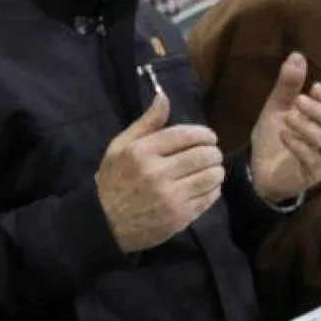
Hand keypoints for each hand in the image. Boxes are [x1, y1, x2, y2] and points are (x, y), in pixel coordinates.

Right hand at [95, 92, 225, 253]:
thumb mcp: (120, 148)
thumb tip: (164, 96)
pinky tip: (204, 187)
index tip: (208, 137)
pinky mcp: (180, 216)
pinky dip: (213, 189)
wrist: (105, 224)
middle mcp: (157, 173)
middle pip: (204, 154)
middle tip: (211, 154)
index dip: (204, 134)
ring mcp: (170, 197)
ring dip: (216, 170)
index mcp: (141, 152)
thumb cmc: (113, 182)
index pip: (186, 135)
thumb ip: (146, 123)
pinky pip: (210, 197)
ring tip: (210, 170)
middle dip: (213, 152)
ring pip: (212, 175)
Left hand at [249, 52, 320, 202]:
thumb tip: (297, 55)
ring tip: (289, 118)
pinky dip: (299, 145)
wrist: (258, 170)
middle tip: (298, 100)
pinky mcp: (313, 174)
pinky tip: (285, 136)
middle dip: (317, 110)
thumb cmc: (273, 138)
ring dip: (307, 127)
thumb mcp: (276, 109)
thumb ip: (287, 86)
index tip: (315, 87)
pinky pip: (313, 159)